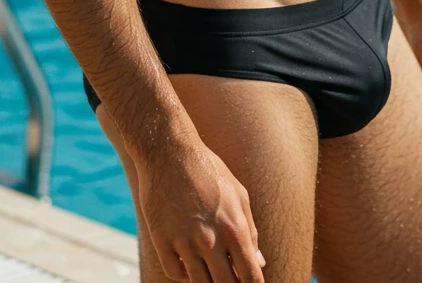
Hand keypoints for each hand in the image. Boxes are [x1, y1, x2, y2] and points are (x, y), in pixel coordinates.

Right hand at [135, 137, 265, 282]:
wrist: (169, 151)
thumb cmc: (208, 170)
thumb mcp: (238, 194)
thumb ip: (250, 231)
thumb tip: (259, 262)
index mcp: (233, 228)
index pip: (251, 276)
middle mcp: (209, 240)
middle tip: (231, 278)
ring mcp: (184, 242)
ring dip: (207, 281)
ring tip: (211, 271)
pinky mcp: (161, 240)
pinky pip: (175, 273)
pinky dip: (183, 273)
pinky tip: (188, 262)